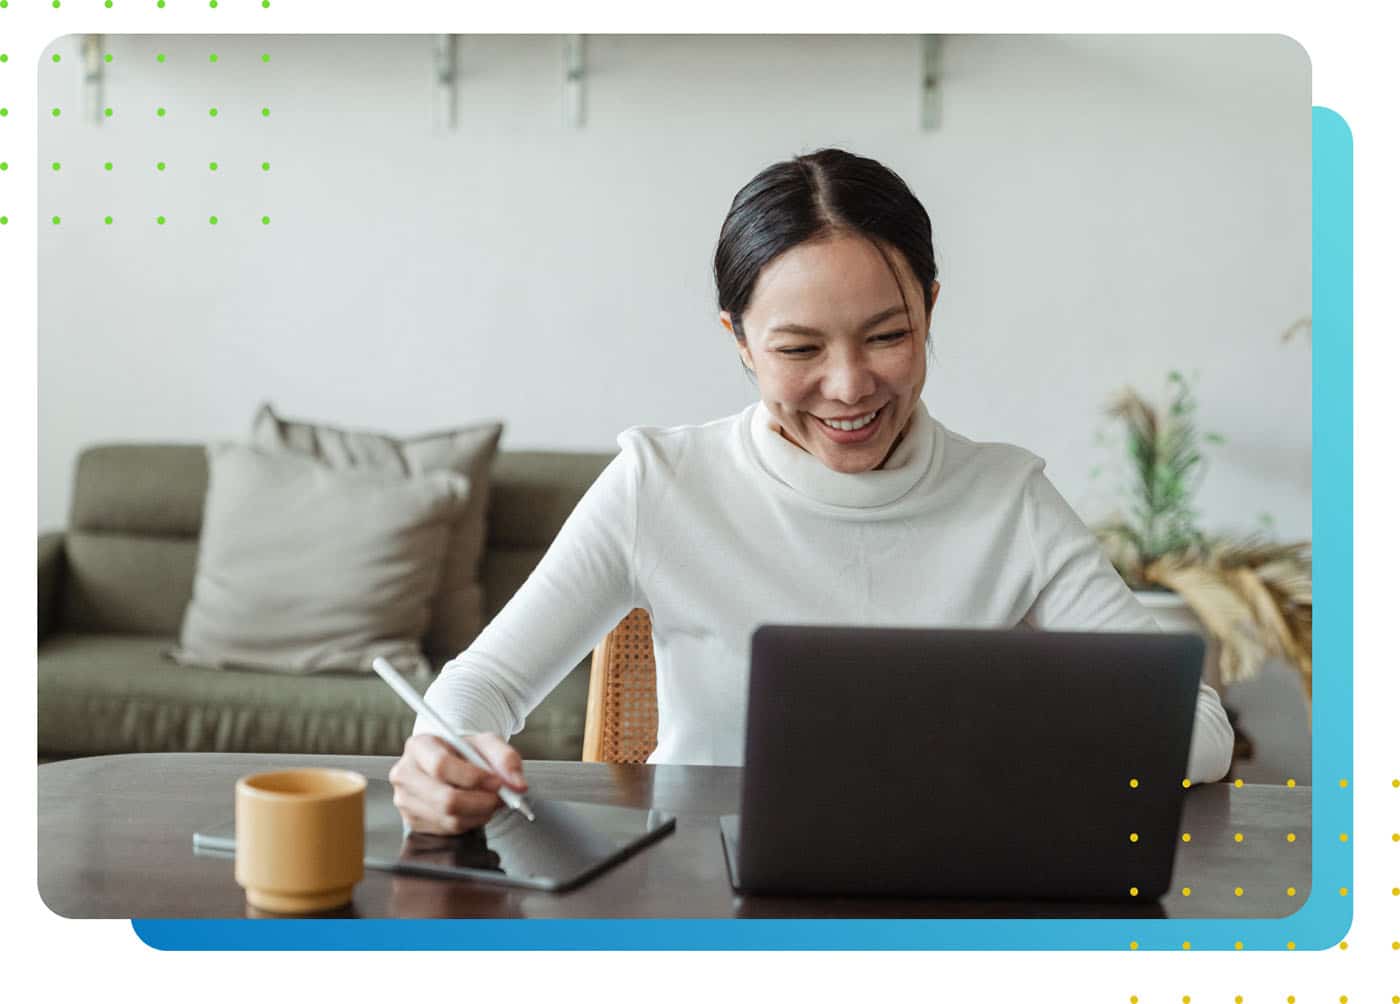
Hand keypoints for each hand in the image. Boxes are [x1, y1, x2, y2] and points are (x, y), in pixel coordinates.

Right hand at [388, 732, 528, 834]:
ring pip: (449, 818)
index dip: (473, 778)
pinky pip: (448, 829)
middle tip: (500, 797)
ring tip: (491, 801)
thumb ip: (506, 758)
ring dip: (479, 814)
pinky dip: (470, 822)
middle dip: (481, 802)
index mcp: (419, 746)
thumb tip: (518, 784)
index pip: (441, 766)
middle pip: (444, 799)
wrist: (450, 761)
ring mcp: (405, 800)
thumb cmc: (464, 751)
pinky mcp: (412, 821)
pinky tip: (476, 809)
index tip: (497, 781)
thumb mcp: (487, 743)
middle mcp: (405, 774)